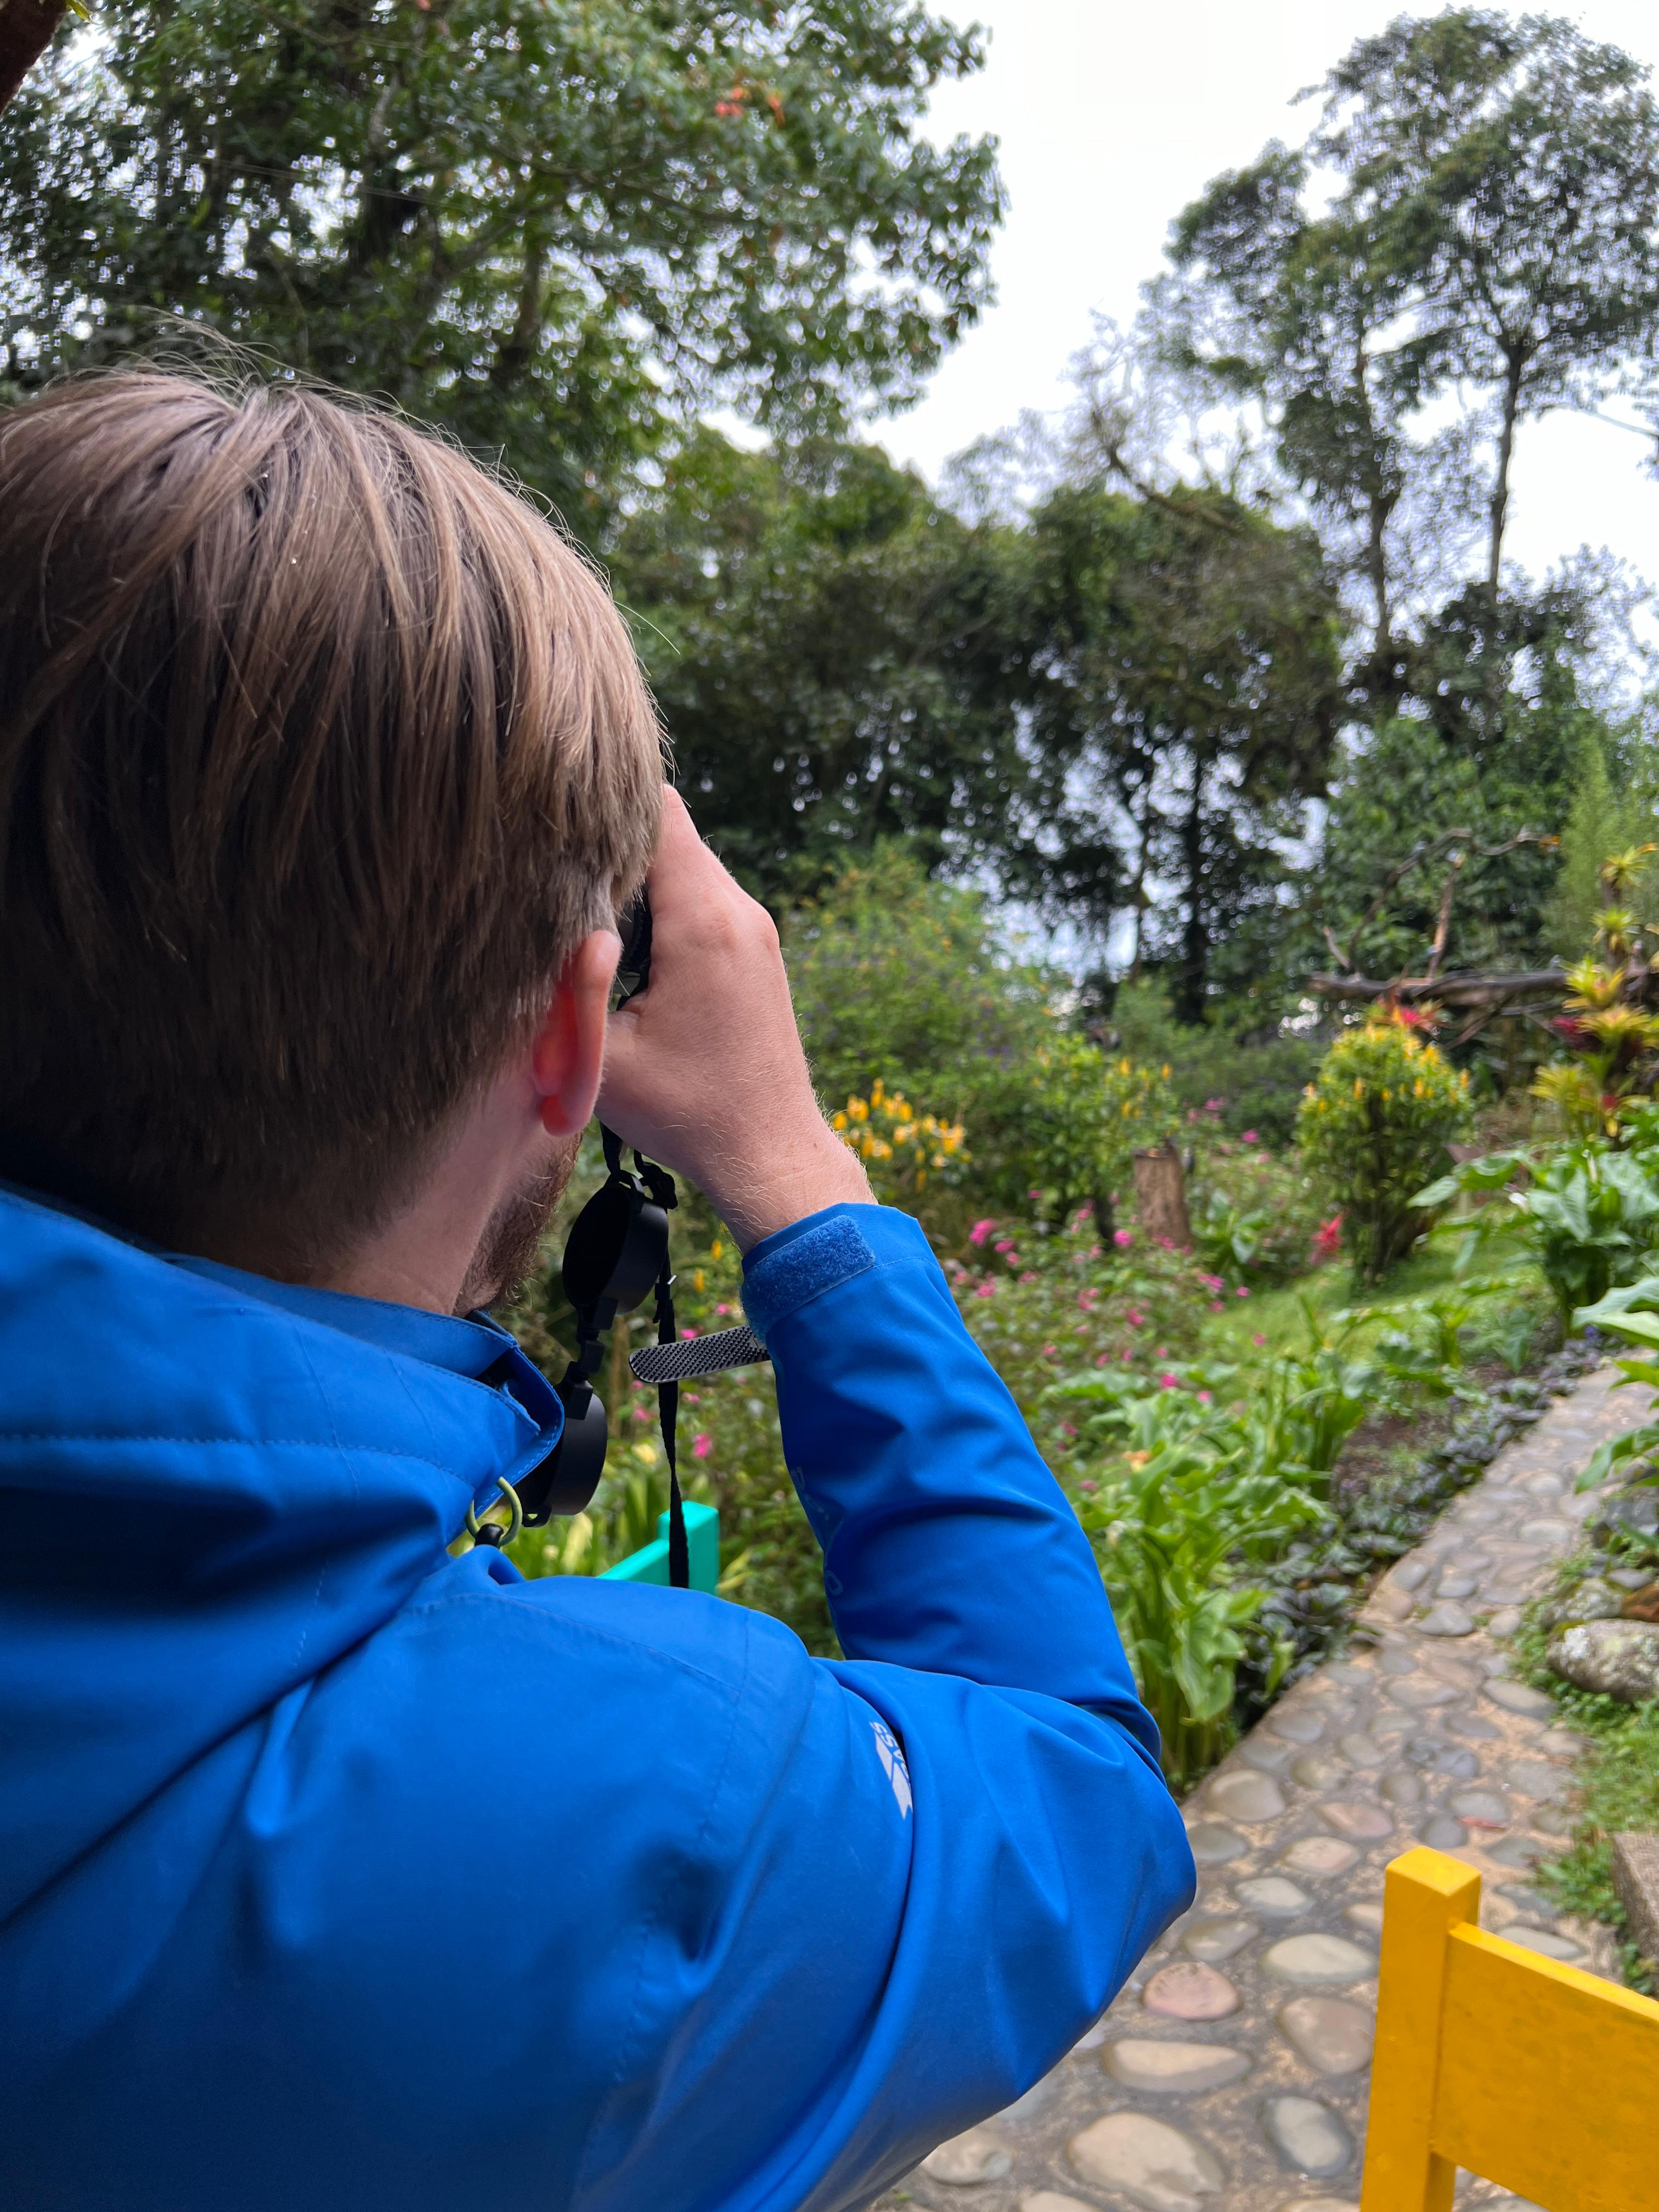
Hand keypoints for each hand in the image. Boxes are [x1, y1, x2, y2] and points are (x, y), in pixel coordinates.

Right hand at [597, 789, 871, 1251]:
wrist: (770, 1154)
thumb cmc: (689, 1113)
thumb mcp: (604, 1060)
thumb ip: (567, 990)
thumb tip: (544, 931)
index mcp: (704, 921)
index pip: (656, 811)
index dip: (602, 811)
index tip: (553, 834)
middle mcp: (740, 911)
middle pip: (669, 833)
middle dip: (613, 847)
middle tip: (558, 879)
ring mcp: (757, 929)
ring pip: (688, 866)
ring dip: (640, 881)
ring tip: (590, 918)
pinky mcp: (759, 951)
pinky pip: (706, 899)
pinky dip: (666, 907)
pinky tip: (629, 948)